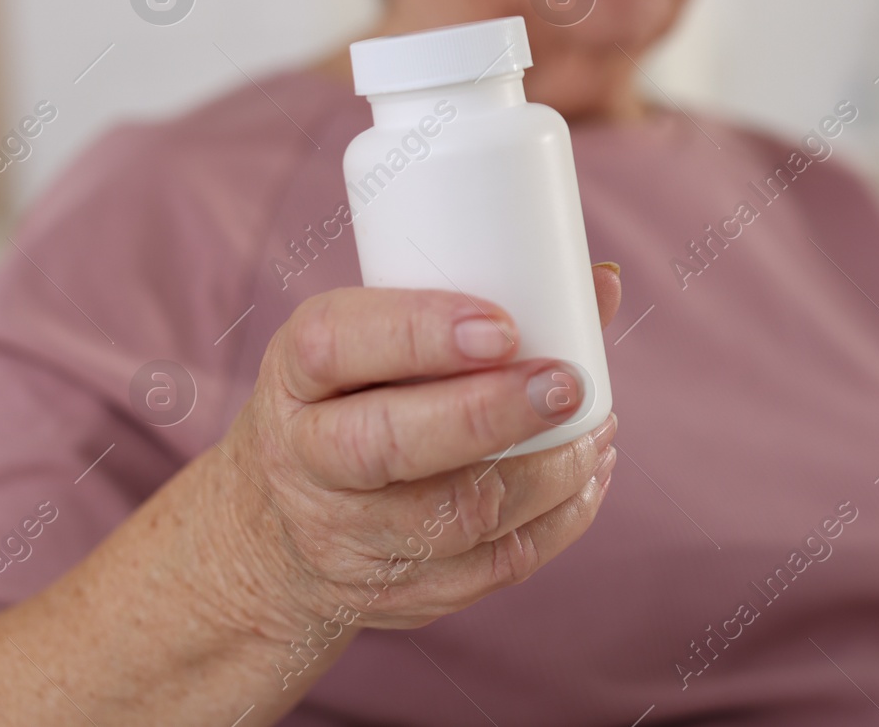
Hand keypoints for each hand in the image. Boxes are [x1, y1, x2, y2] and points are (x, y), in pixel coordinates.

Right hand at [206, 265, 622, 640]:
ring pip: (457, 516)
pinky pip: (495, 565)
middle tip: (565, 385)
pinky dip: (560, 518)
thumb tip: (601, 285)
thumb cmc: (350, 407)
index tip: (502, 327)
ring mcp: (350, 539)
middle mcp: (307, 460)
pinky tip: (588, 474)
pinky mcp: (402, 593)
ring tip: (596, 427)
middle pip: (389, 443)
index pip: (336, 345)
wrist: (276, 535)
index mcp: (297, 375)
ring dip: (548, 470)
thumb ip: (476, 310)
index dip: (420, 333)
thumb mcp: (373, 343)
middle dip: (491, 413)